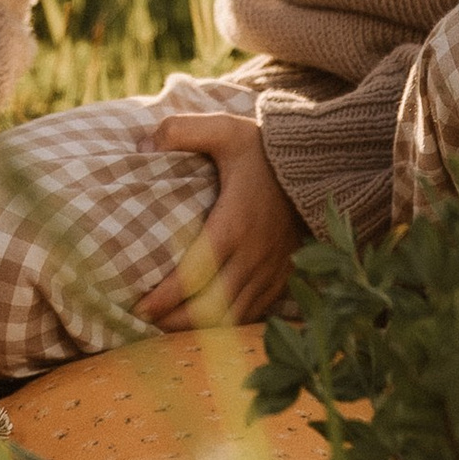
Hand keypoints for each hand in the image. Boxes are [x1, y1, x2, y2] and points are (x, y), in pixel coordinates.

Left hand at [137, 114, 300, 328]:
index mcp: (234, 224)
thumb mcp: (223, 129)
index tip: (140, 307)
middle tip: (145, 324)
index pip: (197, 273)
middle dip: (177, 321)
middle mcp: (254, 255)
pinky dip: (229, 324)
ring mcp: (271, 269)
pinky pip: (255, 312)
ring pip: (234, 316)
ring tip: (168, 330)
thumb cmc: (263, 149)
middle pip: (212, 306)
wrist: (318, 165)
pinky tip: (207, 325)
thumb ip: (181, 131)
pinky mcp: (284, 276)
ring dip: (201, 328)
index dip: (167, 297)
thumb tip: (142, 146)